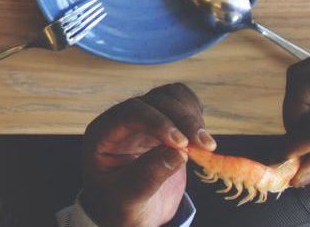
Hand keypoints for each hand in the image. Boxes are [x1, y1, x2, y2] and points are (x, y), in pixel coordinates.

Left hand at [79, 84, 208, 226]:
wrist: (128, 212)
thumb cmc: (120, 206)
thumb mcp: (129, 198)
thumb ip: (148, 176)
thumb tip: (178, 153)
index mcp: (103, 134)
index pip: (130, 113)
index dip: (157, 123)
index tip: (181, 143)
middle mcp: (122, 121)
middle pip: (154, 101)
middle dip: (182, 119)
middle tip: (205, 145)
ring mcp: (144, 121)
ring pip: (169, 97)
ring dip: (191, 115)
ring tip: (205, 144)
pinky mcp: (164, 125)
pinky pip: (180, 104)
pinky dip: (195, 113)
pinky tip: (201, 137)